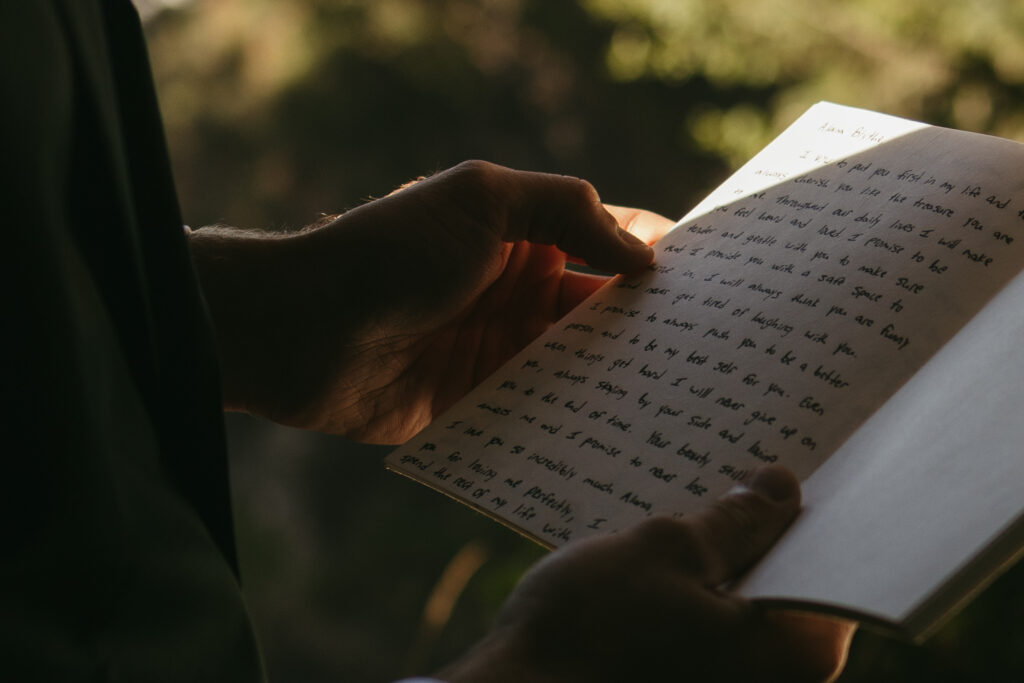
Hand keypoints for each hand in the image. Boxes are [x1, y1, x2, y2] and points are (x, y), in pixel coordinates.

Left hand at [189, 161, 673, 441]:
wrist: (305, 329)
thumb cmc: (390, 251)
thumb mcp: (481, 200)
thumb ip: (567, 210)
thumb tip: (643, 254)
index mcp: (522, 234)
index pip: (609, 241)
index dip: (658, 258)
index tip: (715, 286)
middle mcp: (518, 290)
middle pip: (602, 309)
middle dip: (649, 327)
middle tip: (713, 353)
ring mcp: (501, 348)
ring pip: (578, 364)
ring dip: (619, 377)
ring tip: (682, 400)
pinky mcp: (482, 400)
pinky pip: (541, 409)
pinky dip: (576, 417)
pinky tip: (620, 433)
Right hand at [435, 466, 854, 682]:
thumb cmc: (590, 632)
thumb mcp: (664, 551)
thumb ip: (733, 521)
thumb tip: (780, 487)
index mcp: (795, 651)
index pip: (831, 560)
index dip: (805, 508)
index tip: (783, 466)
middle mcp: (777, 682)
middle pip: (787, 583)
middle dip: (759, 528)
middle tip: (732, 473)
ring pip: (746, 605)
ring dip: (723, 558)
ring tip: (689, 509)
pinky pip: (714, 628)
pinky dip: (699, 591)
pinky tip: (662, 557)